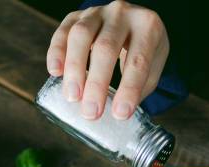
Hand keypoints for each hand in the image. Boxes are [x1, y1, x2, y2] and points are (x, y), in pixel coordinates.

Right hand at [46, 0, 168, 119]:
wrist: (134, 22)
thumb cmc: (144, 50)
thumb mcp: (153, 67)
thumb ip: (139, 87)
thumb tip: (118, 112)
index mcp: (148, 26)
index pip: (138, 61)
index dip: (129, 89)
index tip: (120, 114)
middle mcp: (122, 13)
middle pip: (106, 48)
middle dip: (97, 84)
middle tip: (91, 112)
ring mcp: (97, 11)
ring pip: (80, 36)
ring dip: (74, 69)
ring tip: (72, 97)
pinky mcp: (77, 14)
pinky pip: (63, 31)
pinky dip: (57, 52)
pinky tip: (55, 72)